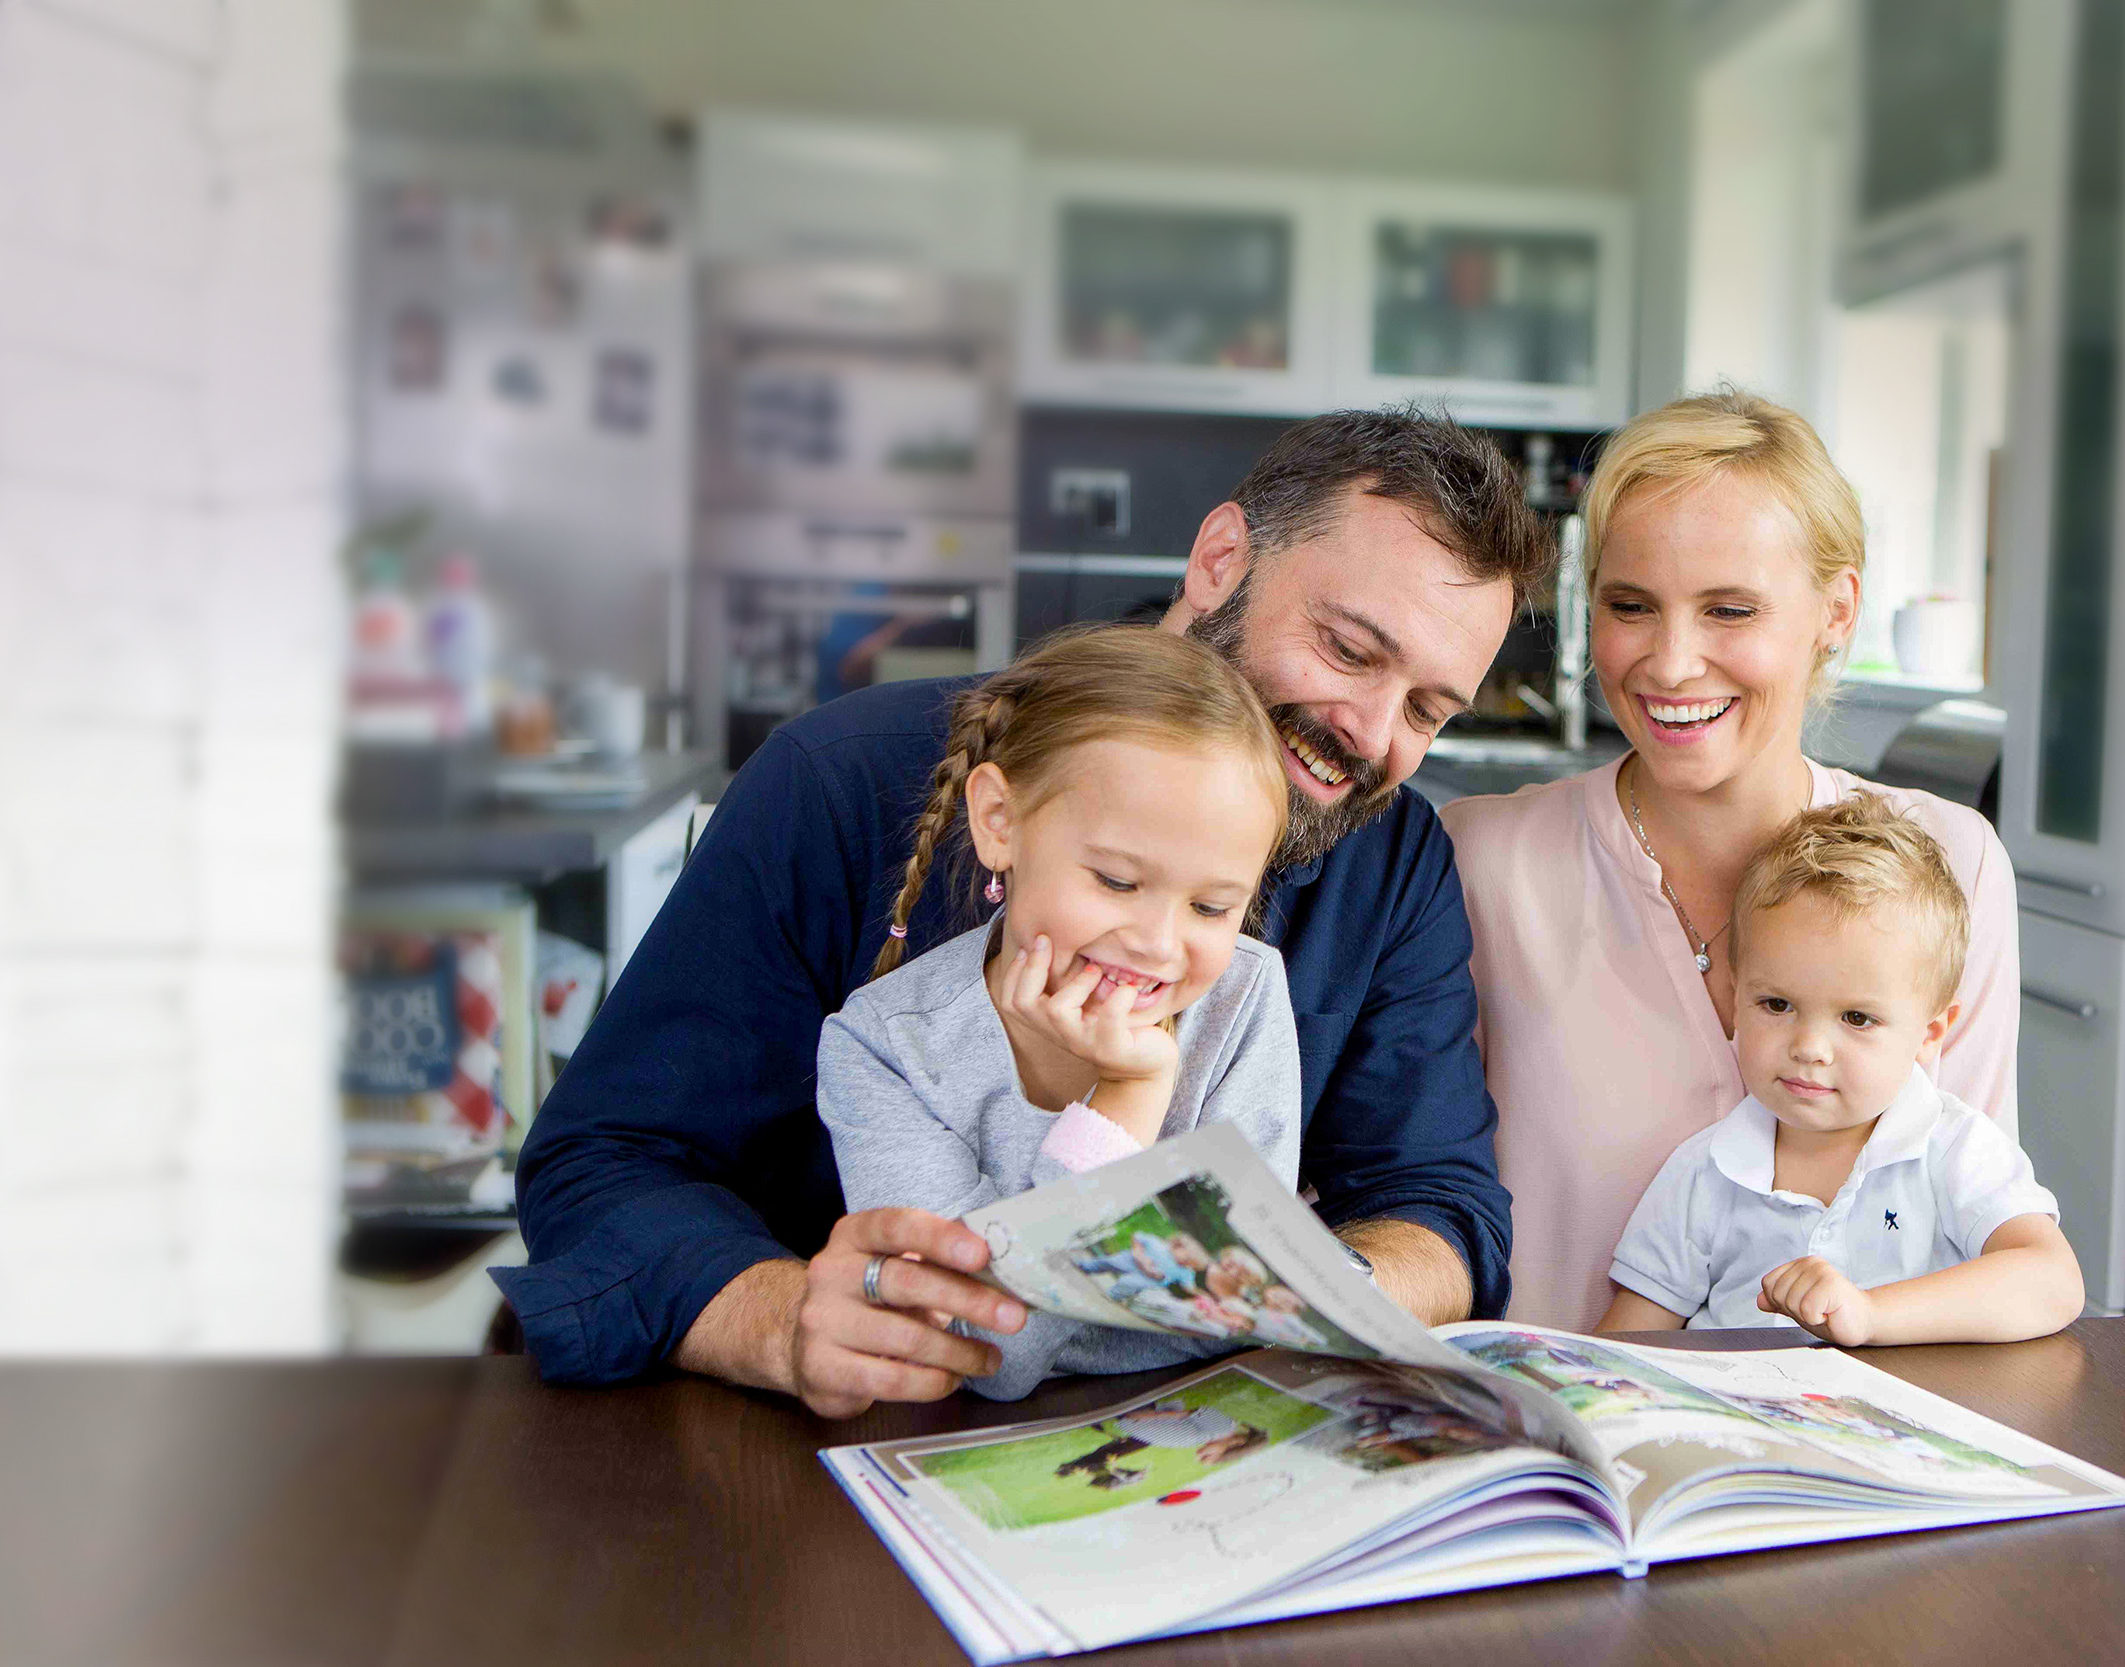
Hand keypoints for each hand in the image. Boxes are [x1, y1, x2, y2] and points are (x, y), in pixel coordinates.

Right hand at [791, 1209, 1028, 1418]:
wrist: (806, 1344)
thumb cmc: (871, 1300)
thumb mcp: (895, 1269)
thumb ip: (938, 1265)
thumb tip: (1005, 1276)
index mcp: (853, 1235)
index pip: (897, 1226)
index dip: (941, 1238)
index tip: (983, 1254)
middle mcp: (831, 1272)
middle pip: (906, 1282)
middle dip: (968, 1301)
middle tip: (1013, 1317)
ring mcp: (822, 1322)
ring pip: (905, 1338)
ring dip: (958, 1351)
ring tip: (989, 1359)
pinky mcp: (822, 1369)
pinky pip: (890, 1380)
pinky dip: (931, 1383)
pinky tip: (951, 1380)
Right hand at [995, 934, 1177, 1088]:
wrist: (1145, 1066)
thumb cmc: (1114, 1025)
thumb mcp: (1085, 1003)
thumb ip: (1069, 983)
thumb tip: (1058, 941)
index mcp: (1049, 1022)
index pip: (1011, 1001)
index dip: (1013, 973)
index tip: (1031, 945)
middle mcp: (1060, 1034)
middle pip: (1022, 1004)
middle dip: (1031, 968)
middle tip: (1047, 941)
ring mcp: (1083, 1042)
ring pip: (1057, 1010)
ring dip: (1076, 983)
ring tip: (1096, 970)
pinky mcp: (1111, 1047)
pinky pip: (1108, 1020)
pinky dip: (1118, 999)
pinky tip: (1128, 989)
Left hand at [1757, 1256, 1875, 1345]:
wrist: (1863, 1322)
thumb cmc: (1833, 1314)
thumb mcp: (1799, 1307)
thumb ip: (1778, 1301)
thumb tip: (1759, 1300)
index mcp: (1799, 1264)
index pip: (1768, 1284)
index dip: (1782, 1302)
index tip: (1804, 1306)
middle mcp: (1810, 1263)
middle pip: (1777, 1293)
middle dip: (1794, 1310)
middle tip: (1817, 1310)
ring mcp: (1821, 1271)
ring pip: (1790, 1302)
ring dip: (1807, 1316)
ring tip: (1825, 1311)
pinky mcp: (1831, 1285)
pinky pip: (1806, 1310)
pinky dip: (1817, 1319)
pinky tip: (1830, 1314)